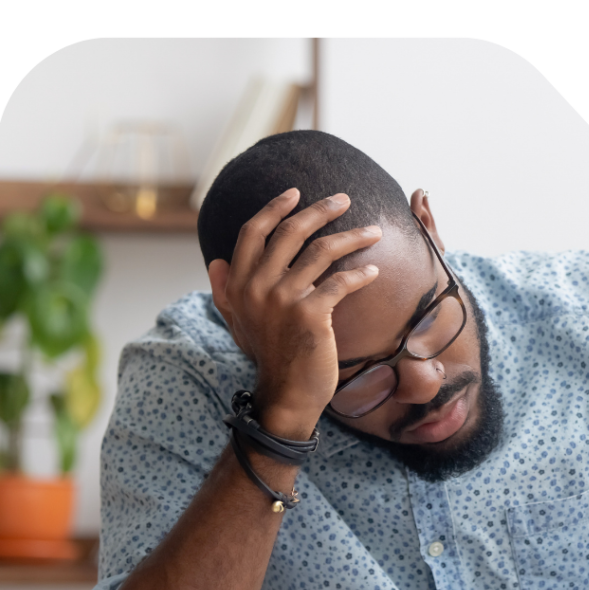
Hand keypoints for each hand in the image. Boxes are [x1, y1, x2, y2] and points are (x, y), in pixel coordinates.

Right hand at [208, 189, 382, 435]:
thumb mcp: (237, 322)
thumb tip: (214, 262)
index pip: (254, 232)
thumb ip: (226, 291)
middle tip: (344, 198)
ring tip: (374, 231)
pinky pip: (340, 282)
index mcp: (239, 283)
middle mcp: (258, 286)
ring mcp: (284, 299)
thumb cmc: (268, 358)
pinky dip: (360, 274)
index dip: (275, 208)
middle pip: (291, 232)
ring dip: (352, 236)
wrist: (286, 396)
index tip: (296, 193)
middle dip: (321, 210)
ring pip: (322, 251)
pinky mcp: (311, 314)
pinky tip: (373, 271)